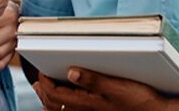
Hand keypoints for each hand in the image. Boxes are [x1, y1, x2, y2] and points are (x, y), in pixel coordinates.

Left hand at [39, 67, 174, 109]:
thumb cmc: (140, 101)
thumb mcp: (117, 87)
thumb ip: (92, 79)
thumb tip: (71, 71)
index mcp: (86, 104)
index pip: (54, 94)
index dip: (44, 83)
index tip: (40, 72)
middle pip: (55, 105)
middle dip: (44, 93)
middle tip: (39, 82)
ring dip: (52, 102)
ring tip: (47, 92)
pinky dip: (65, 109)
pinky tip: (68, 103)